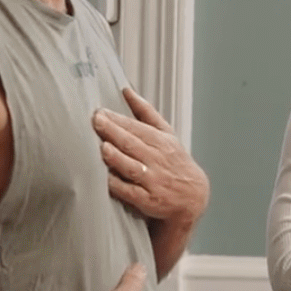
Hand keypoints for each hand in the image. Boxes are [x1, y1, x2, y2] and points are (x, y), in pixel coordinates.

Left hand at [95, 88, 209, 225]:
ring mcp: (154, 181)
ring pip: (132, 167)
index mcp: (162, 142)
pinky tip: (105, 178)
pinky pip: (130, 192)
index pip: (138, 128)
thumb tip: (126, 91)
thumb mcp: (167, 135)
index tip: (100, 111)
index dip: (118, 119)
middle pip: (133, 144)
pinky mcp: (148, 200)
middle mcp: (158, 160)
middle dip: (114, 132)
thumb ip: (145, 113)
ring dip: (118, 157)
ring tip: (103, 147)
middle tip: (96, 121)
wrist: (193, 197)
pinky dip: (118, 185)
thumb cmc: (174, 163)